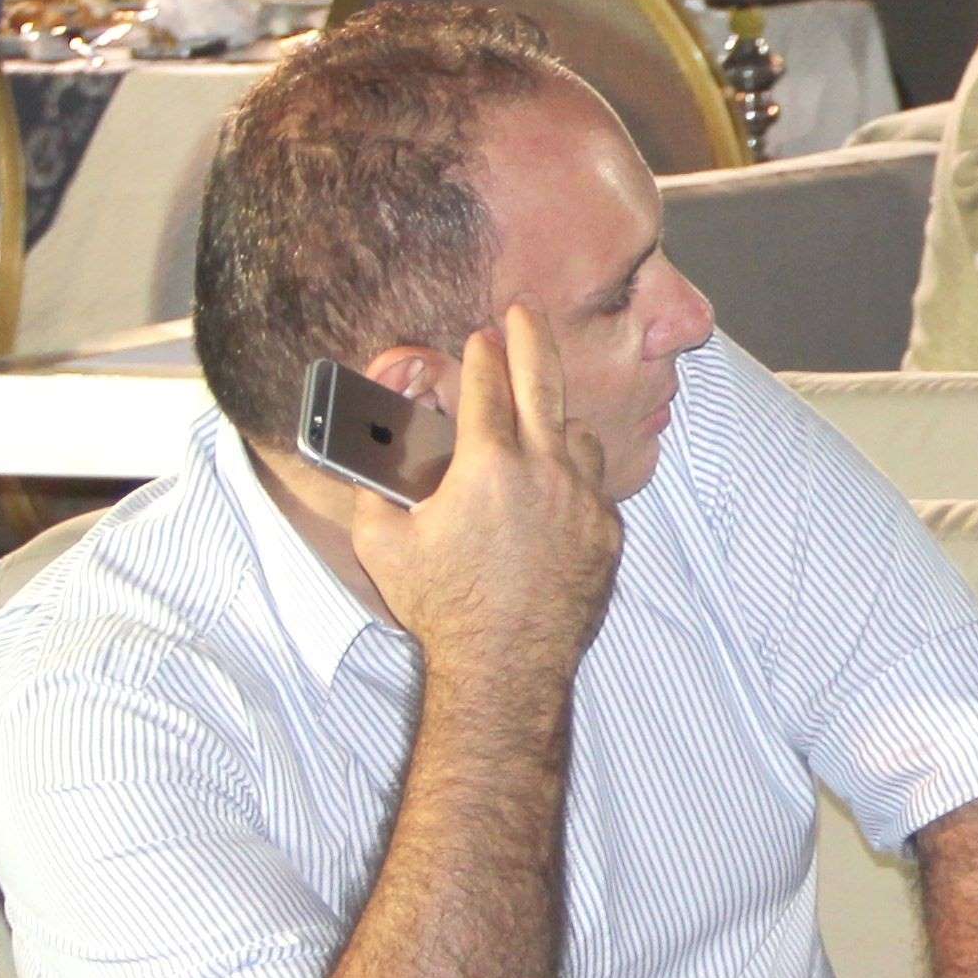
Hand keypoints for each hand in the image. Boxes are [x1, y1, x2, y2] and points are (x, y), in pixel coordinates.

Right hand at [343, 310, 619, 691]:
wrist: (507, 664)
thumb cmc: (443, 607)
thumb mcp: (382, 544)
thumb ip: (374, 490)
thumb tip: (369, 459)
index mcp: (488, 464)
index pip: (487, 386)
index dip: (481, 356)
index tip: (481, 337)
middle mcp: (544, 471)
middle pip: (543, 383)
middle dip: (531, 340)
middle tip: (525, 313)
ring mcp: (584, 501)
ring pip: (578, 437)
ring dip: (556, 422)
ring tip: (538, 422)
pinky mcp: (608, 532)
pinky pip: (593, 489)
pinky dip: (572, 483)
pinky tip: (552, 496)